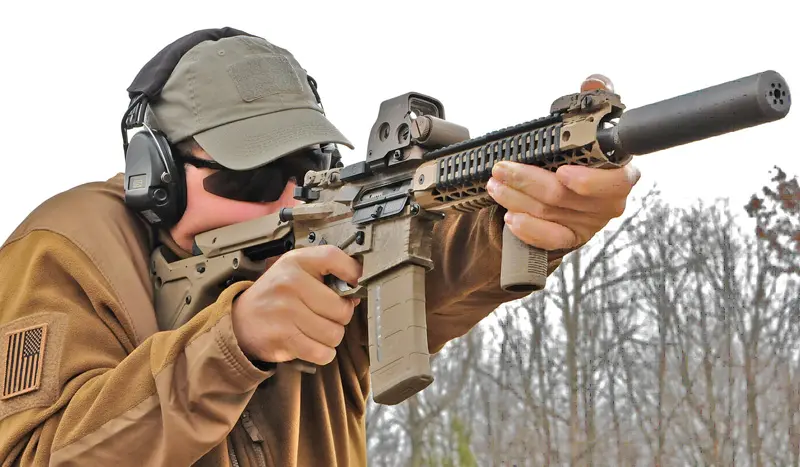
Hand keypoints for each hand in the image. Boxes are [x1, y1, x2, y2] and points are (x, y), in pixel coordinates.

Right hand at [231, 245, 361, 365]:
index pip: (334, 258)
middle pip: (342, 308)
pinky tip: (311, 343)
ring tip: (315, 329)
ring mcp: (286, 311)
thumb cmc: (274, 295)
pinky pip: (323, 352)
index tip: (355, 285)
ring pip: (335, 333)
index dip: (353, 272)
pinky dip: (322, 353)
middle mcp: (290, 283)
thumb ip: (325, 273)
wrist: (240, 321)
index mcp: (295, 262)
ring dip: (330, 336)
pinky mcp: (284, 338)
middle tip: (325, 315)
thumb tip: (356, 293)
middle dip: (340, 317)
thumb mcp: (294, 271)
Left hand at [485, 73, 639, 254]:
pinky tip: (511, 217)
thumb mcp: (586, 126)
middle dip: (529, 180)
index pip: (615, 181)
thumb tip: (595, 81)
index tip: (562, 172)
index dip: (589, 180)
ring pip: (550, 212)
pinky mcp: (572, 238)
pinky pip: (550, 239)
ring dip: (517, 198)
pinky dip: (528, 229)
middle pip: (567, 195)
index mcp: (621, 174)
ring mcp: (590, 223)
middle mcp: (609, 202)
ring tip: (496, 184)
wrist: (574, 190)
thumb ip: (593, 102)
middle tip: (503, 169)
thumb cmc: (582, 156)